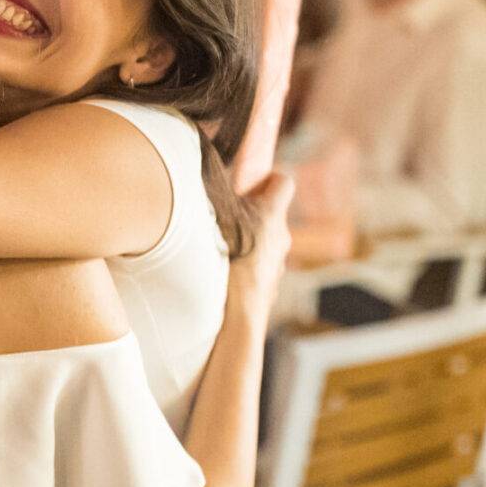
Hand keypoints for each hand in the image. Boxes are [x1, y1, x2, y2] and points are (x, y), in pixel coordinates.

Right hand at [227, 170, 293, 325]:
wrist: (238, 314)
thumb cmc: (223, 260)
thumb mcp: (213, 216)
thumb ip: (213, 194)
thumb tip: (202, 172)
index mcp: (270, 215)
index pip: (283, 183)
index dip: (269, 180)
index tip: (251, 185)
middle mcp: (281, 237)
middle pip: (272, 215)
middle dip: (252, 213)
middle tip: (225, 217)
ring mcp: (278, 264)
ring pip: (266, 243)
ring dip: (249, 241)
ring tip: (221, 249)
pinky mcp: (270, 286)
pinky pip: (260, 267)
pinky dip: (247, 265)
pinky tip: (225, 273)